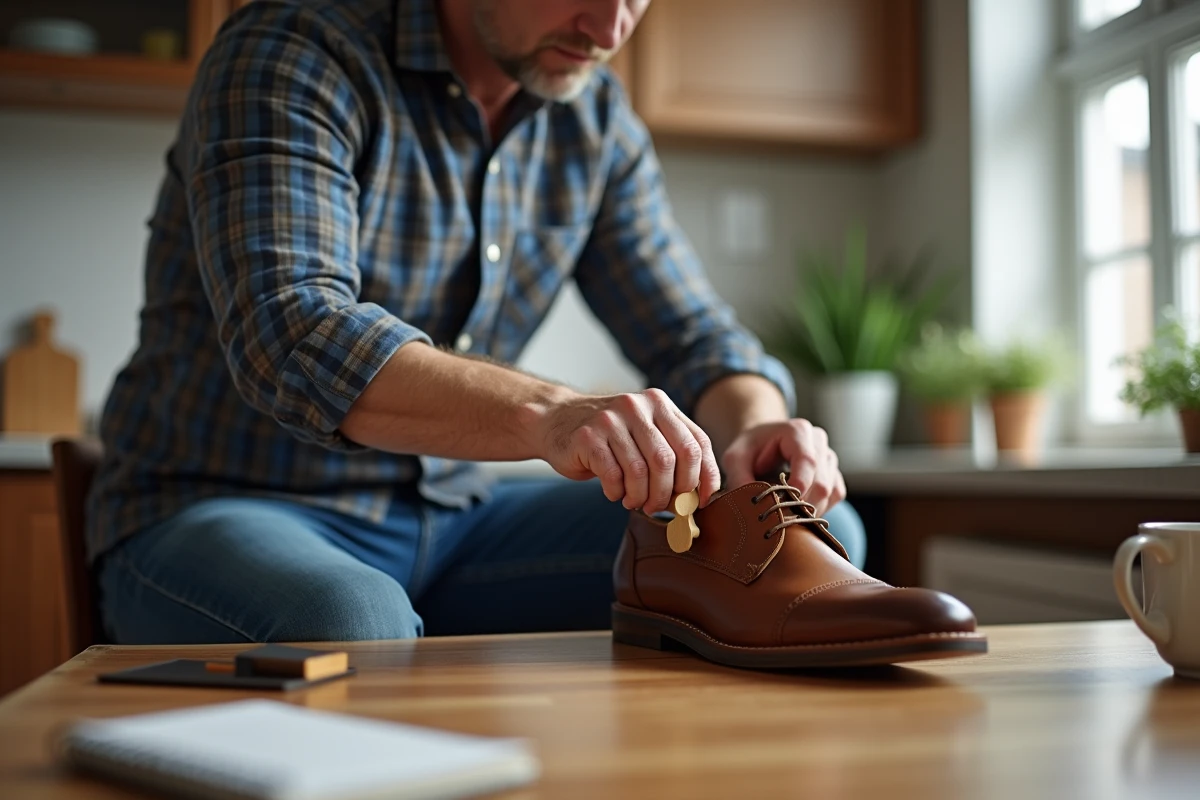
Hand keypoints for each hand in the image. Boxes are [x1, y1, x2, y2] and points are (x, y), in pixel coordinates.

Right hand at [535, 388, 720, 512]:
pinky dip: (617, 493)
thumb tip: (695, 499)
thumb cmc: (609, 438)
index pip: (696, 443)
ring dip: (641, 497)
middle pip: (669, 460)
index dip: (704, 477)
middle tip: (659, 507)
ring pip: (641, 471)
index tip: (701, 502)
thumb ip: (671, 456)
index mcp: (660, 404)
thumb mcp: (645, 435)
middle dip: (668, 493)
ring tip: (634, 501)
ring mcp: (611, 419)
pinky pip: (613, 475)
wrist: (556, 420)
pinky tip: (614, 493)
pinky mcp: (588, 436)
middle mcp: (638, 406)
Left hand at [719, 419, 844, 516]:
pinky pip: (835, 496)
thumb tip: (749, 507)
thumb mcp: (735, 458)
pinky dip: (819, 508)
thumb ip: (739, 478)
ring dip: (809, 510)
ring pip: (830, 491)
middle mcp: (818, 441)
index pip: (807, 462)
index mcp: (797, 431)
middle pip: (821, 482)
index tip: (781, 507)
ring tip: (785, 516)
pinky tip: (798, 510)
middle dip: (801, 506)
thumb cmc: (749, 449)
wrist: (761, 444)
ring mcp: (829, 457)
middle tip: (778, 521)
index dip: (798, 487)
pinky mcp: (834, 473)